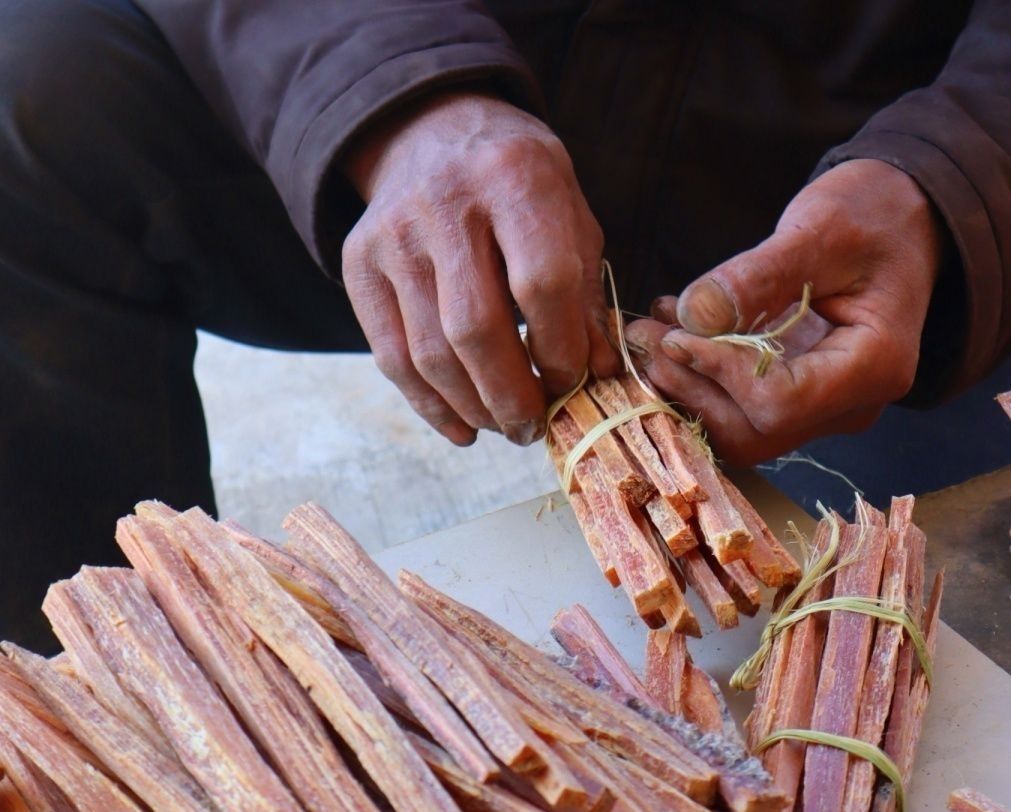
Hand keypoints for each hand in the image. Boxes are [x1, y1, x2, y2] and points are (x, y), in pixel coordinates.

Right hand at [341, 92, 618, 445]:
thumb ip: (585, 293)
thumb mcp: (569, 215)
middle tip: (538, 427)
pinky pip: (392, 357)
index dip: (561, 349)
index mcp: (514, 178)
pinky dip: (431, 406)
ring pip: (430, 353)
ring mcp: (393, 235)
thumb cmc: (517, 185)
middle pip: (476, 328)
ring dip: (475, 408)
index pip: (541, 282)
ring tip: (509, 426)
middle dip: (513, 396)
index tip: (574, 381)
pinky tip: (465, 427)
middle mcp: (446, 203)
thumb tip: (598, 374)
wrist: (431, 130)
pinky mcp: (359, 264)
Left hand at [624, 160, 942, 465]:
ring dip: (687, 388)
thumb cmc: (876, 213)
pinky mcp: (798, 397)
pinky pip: (740, 408)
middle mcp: (851, 404)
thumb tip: (693, 316)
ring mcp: (824, 408)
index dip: (719, 374)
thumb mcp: (821, 229)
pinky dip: (699, 379)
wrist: (904, 218)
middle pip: (755, 432)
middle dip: (691, 388)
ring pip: (740, 431)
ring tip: (650, 333)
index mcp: (874, 366)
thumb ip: (759, 275)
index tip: (675, 333)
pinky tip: (673, 333)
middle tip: (643, 337)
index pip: (781, 402)